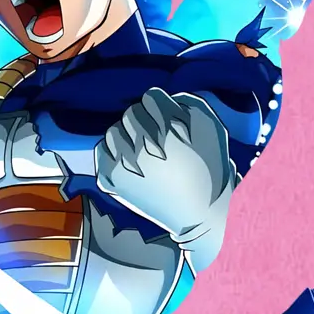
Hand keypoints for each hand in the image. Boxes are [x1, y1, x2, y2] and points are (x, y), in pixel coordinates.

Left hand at [93, 88, 234, 268]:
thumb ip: (187, 102)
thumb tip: (161, 98)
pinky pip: (102, 150)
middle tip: (157, 141)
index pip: (150, 98)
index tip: (169, 124)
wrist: (199, 215)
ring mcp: (126, 162)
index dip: (162, 110)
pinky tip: (129, 163)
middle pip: (131, 113)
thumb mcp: (211, 127)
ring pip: (114, 130)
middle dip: (145, 122)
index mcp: (170, 126)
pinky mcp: (112, 179)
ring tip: (142, 152)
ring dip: (127, 137)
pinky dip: (113, 153)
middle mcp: (144, 142)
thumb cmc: (209, 169)